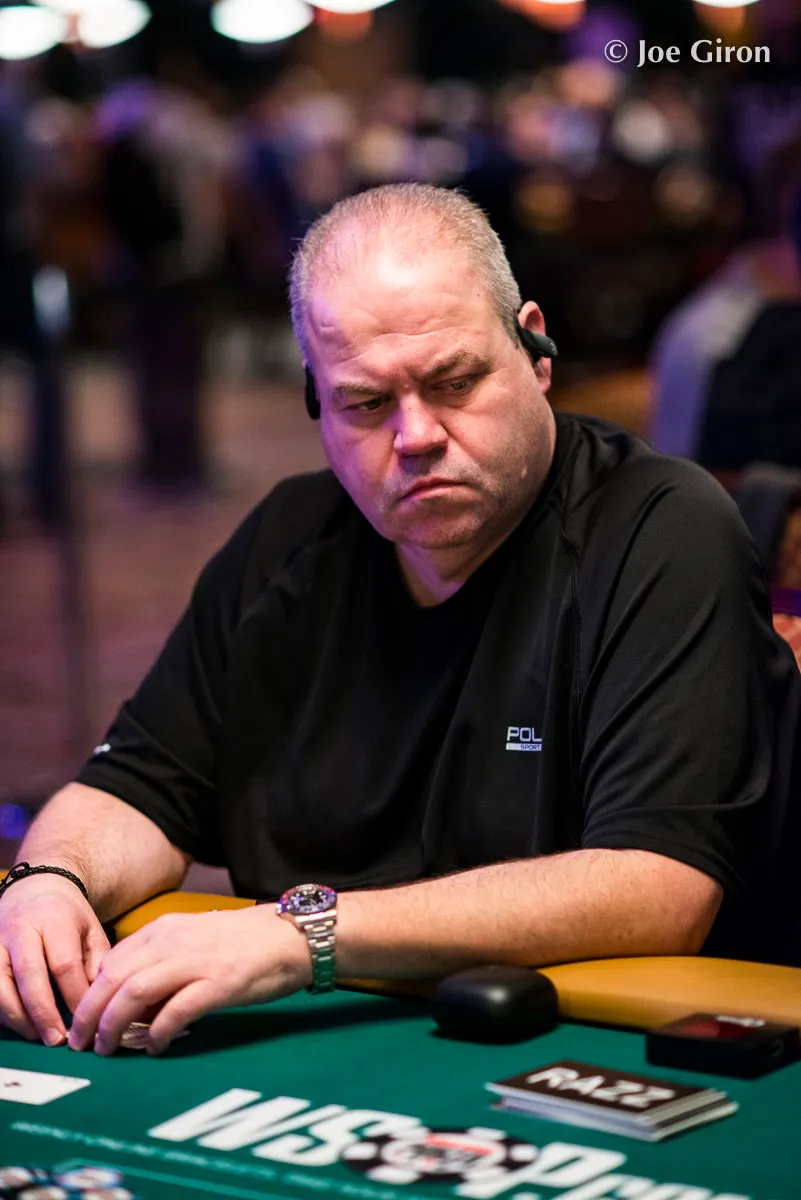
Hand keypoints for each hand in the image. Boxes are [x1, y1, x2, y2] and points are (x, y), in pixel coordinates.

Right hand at [0, 875, 109, 1046]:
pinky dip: (3, 1011)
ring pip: (0, 984)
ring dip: (18, 1016)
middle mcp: (21, 929)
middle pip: (29, 974)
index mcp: (55, 919)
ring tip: (38, 1037)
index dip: (74, 995)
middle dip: (43, 1012)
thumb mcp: (91, 929)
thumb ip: (97, 961)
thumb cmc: (68, 915)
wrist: (35, 887)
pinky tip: (21, 1024)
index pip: (64, 963)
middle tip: (57, 1039)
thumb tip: (98, 999)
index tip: (87, 1019)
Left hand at [68, 906, 311, 1055]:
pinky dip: (158, 1032)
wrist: (291, 935)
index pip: (111, 961)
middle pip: (114, 977)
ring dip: (114, 1024)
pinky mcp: (220, 983)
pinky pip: (176, 1010)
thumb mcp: (194, 941)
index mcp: (165, 929)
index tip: (85, 1020)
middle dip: (90, 1014)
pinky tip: (155, 1048)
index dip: (91, 994)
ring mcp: (197, 961)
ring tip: (108, 1049)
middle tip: (82, 1043)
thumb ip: (162, 962)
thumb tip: (132, 1002)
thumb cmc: (244, 943)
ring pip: (135, 991)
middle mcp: (174, 941)